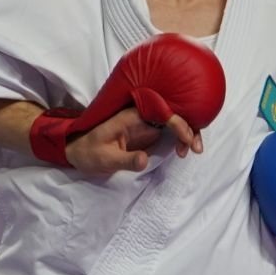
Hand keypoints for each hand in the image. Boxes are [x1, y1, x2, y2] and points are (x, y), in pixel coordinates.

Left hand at [64, 106, 201, 175]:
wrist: (79, 152)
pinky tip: (184, 150)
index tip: (186, 140)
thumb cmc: (90, 152)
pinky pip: (169, 132)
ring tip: (194, 151)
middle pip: (173, 115)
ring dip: (187, 134)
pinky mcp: (148, 135)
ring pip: (174, 123)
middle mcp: (142, 117)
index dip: (178, 124)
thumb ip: (126, 159)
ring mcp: (146, 125)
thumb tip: (145, 161)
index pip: (162, 113)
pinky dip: (180, 139)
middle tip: (196, 149)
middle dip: (189, 128)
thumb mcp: (105, 159)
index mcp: (132, 116)